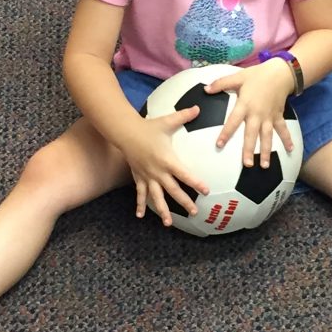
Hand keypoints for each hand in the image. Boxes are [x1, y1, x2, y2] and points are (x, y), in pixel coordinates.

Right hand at [122, 107, 209, 226]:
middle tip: (194, 212)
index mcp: (167, 160)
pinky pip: (139, 194)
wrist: (125, 132)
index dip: (195, 182)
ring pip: (155, 197)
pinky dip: (139, 205)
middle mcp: (157, 172)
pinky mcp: (138, 177)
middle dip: (184, 202)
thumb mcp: (167, 121)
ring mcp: (147, 176)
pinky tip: (140, 216)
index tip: (206, 190)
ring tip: (169, 223)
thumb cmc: (148, 127)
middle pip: (173, 190)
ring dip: (162, 211)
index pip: (184, 174)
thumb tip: (199, 107)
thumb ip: (184, 116)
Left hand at [204, 63, 294, 168]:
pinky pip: (283, 129)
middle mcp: (257, 114)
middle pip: (251, 134)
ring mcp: (269, 117)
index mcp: (245, 105)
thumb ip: (221, 84)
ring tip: (264, 166)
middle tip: (247, 165)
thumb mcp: (238, 77)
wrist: (280, 73)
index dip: (226, 133)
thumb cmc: (257, 75)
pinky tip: (291, 150)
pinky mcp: (278, 116)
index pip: (233, 121)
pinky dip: (287, 139)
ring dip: (266, 151)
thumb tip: (205, 89)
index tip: (219, 145)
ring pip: (267, 136)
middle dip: (249, 150)